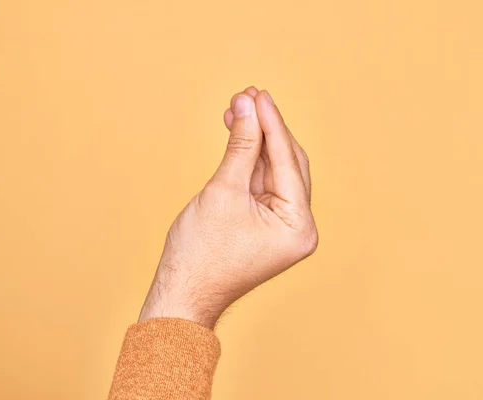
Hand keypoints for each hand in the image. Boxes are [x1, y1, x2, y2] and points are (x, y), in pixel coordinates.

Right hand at [138, 87, 317, 327]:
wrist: (182, 293)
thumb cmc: (200, 254)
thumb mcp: (223, 191)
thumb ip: (240, 146)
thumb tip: (247, 107)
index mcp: (299, 226)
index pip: (289, 161)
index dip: (272, 124)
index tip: (257, 94)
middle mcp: (300, 227)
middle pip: (287, 163)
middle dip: (265, 129)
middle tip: (247, 97)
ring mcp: (284, 228)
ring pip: (274, 171)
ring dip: (255, 141)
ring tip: (236, 109)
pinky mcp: (267, 225)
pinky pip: (262, 185)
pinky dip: (249, 162)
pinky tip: (237, 134)